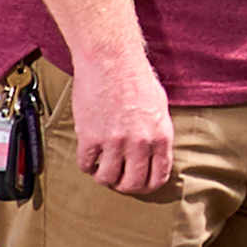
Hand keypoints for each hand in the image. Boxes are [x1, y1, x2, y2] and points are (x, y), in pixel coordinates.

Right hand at [68, 49, 178, 197]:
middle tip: (118, 179)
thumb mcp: (159, 106)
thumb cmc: (135, 77)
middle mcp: (139, 142)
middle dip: (125, 186)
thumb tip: (156, 153)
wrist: (110, 60)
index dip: (147, 185)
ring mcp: (114, 141)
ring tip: (102, 167)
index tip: (139, 182)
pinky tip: (89, 156)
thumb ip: (158, 132)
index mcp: (160, 136)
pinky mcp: (90, 136)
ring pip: (107, 178)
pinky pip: (86, 164)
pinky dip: (86, 165)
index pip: (158, 177)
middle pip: (132, 184)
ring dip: (104, 177)